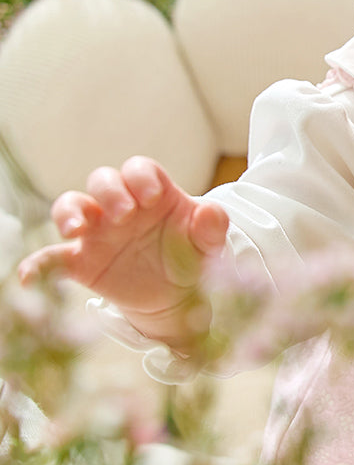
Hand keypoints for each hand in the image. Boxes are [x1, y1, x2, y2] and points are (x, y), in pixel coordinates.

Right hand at [18, 156, 228, 352]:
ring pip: (72, 206)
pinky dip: (38, 265)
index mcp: (153, 194)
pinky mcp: (82, 262)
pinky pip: (52, 259)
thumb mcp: (208, 243)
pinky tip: (29, 277)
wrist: (177, 295)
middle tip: (124, 215)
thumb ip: (212, 227)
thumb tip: (210, 212)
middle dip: (109, 191)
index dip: (141, 178)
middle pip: (103, 180)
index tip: (152, 199)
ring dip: (69, 212)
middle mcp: (121, 206)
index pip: (140, 169)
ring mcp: (98, 232)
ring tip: (77, 229)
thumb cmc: (191, 256)